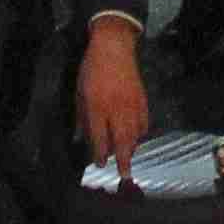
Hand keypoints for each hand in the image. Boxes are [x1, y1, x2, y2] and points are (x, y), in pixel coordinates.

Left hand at [75, 19, 148, 174]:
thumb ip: (81, 117)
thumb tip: (80, 138)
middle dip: (123, 159)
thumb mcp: (79, 93)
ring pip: (135, 133)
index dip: (99, 153)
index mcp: (97, 107)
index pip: (99, 137)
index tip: (100, 164)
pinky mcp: (142, 99)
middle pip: (121, 140)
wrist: (114, 49)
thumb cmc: (91, 70)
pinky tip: (138, 139)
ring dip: (132, 148)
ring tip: (129, 159)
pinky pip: (144, 122)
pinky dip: (141, 133)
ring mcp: (132, 104)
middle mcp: (116, 109)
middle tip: (125, 174)